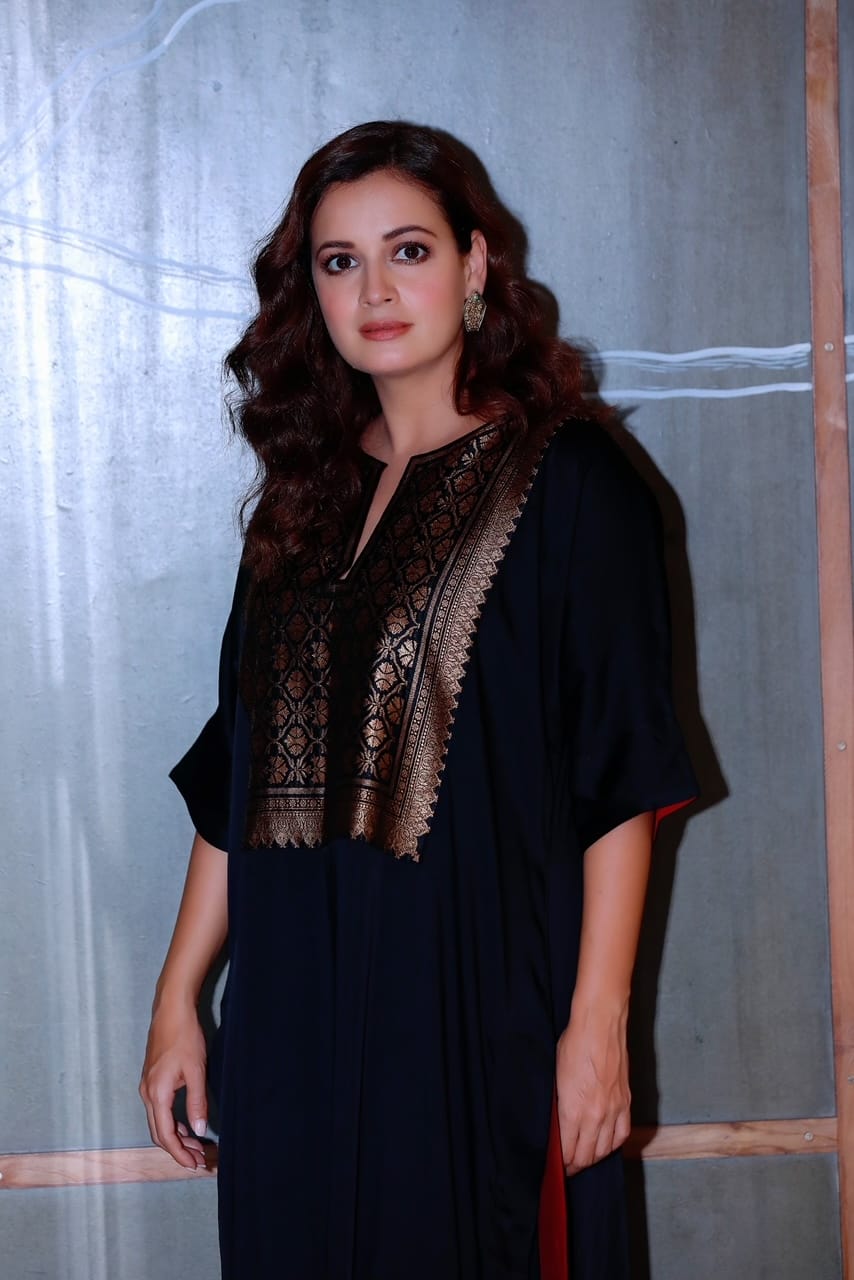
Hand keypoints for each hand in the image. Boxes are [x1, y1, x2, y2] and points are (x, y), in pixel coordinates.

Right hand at [139, 999, 208, 1170]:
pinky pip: (159, 1110)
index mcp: (156, 1094)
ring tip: (196, 1146)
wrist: (171, 1010)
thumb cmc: (185, 1037)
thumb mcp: (196, 1070)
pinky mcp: (151, 1080)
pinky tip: (186, 1125)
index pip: (165, 1135)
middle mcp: (147, 1093)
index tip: (193, 1164)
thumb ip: (197, 1102)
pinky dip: (171, 1122)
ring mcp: (147, 1086)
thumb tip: (199, 1130)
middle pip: (159, 1132)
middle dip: (178, 1149)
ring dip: (176, 1136)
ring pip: (158, 1122)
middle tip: (199, 1159)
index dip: (179, 1153)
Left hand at [555, 999, 631, 1175]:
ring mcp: (613, 1110)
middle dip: (576, 1165)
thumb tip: (560, 1123)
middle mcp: (595, 1116)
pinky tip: (606, 1144)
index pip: (568, 1151)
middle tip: (569, 1166)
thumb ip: (561, 1104)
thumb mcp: (557, 1076)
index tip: (558, 1166)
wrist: (600, 1025)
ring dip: (594, 1157)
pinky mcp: (626, 1102)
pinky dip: (612, 1144)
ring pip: (605, 1149)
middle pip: (587, 1156)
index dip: (562, 1163)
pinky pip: (621, 1134)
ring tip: (585, 1158)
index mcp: (574, 1111)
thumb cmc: (574, 1044)